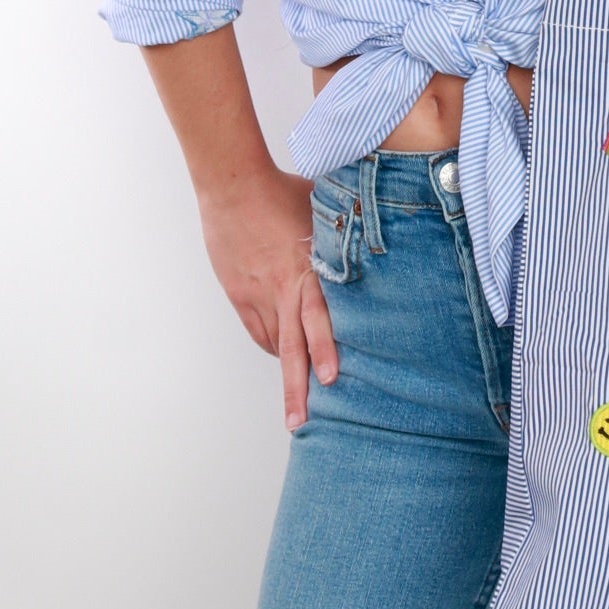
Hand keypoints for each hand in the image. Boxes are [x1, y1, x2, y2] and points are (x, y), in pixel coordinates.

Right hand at [197, 165, 337, 430]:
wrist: (231, 185)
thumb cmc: (282, 189)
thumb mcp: (322, 209)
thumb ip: (345, 231)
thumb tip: (376, 227)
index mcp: (305, 269)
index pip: (315, 316)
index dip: (323, 348)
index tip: (332, 379)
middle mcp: (280, 288)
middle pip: (289, 347)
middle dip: (296, 388)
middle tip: (300, 423)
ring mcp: (256, 293)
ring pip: (274, 344)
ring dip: (288, 370)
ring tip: (298, 400)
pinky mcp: (239, 292)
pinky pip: (258, 330)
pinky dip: (272, 346)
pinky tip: (282, 356)